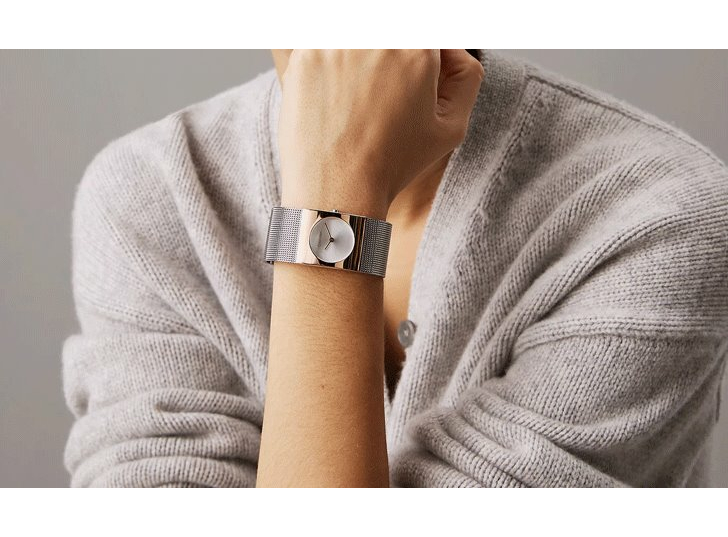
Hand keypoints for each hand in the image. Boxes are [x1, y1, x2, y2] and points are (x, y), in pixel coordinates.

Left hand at [277, 49, 484, 218]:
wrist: (338, 189)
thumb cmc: (392, 163)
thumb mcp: (452, 127)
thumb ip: (466, 75)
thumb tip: (449, 48)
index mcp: (418, 46)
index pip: (426, 35)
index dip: (421, 61)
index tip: (410, 84)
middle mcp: (377, 34)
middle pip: (392, 37)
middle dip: (391, 61)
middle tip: (384, 96)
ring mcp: (336, 42)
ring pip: (357, 43)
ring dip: (359, 62)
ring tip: (357, 101)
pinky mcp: (304, 54)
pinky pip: (325, 49)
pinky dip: (331, 69)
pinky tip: (334, 102)